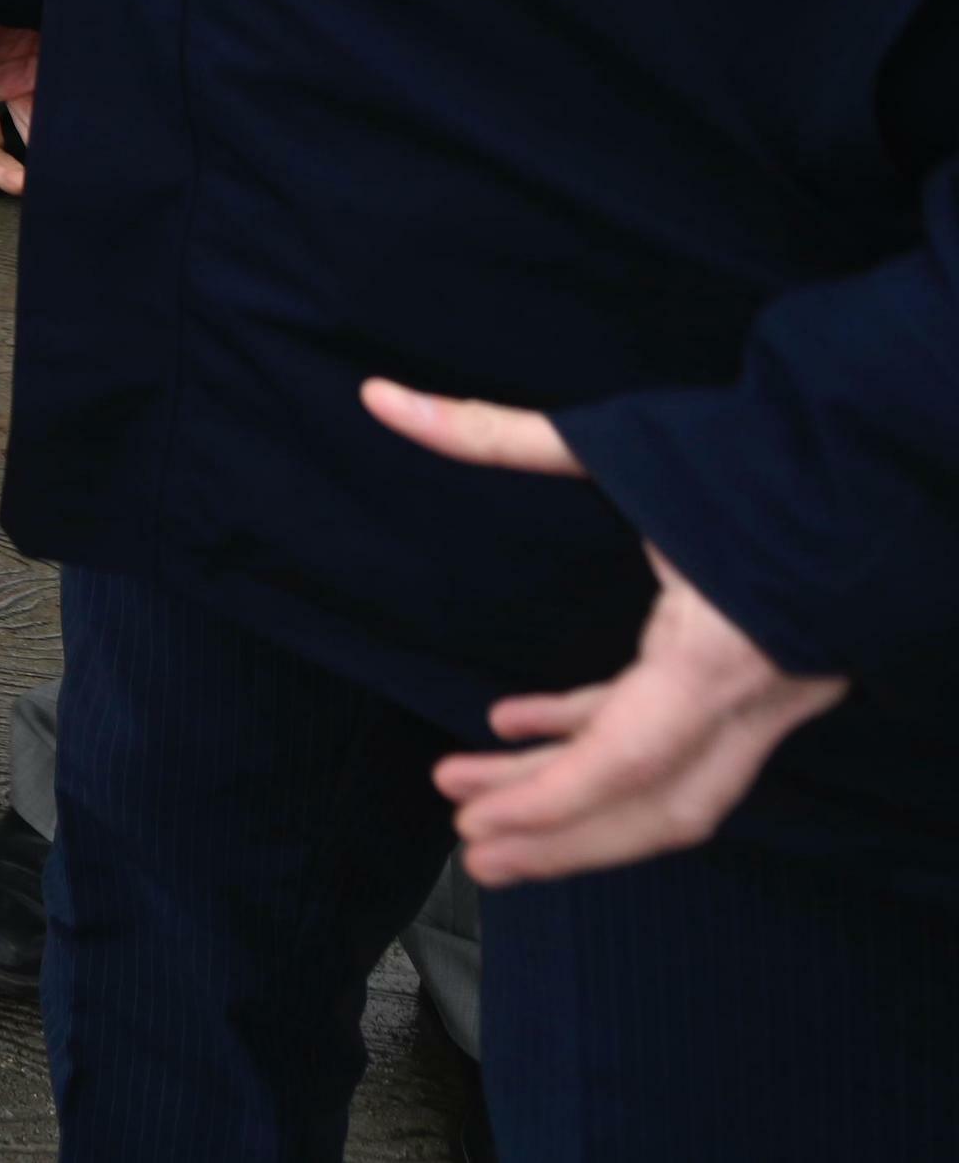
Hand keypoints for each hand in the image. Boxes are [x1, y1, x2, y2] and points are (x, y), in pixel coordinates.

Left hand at [361, 378, 853, 881]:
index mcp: (719, 651)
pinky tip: (517, 725)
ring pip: (671, 779)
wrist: (866, 452)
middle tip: (473, 851)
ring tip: (474, 802)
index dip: (550, 801)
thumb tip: (380, 397)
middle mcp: (756, 693)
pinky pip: (679, 732)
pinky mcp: (765, 677)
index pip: (631, 757)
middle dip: (562, 837)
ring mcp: (771, 694)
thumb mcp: (615, 443)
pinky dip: (598, 736)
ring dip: (572, 796)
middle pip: (658, 803)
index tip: (472, 819)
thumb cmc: (748, 448)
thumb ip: (488, 431)